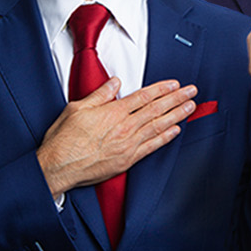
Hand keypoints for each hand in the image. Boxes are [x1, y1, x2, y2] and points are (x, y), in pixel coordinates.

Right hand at [38, 79, 196, 197]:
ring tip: (190, 107)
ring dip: (177, 115)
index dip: (161, 89)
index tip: (174, 84)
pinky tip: (176, 131)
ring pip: (158, 126)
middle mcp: (124, 128)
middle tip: (192, 91)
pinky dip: (165, 138)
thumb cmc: (64, 139)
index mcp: (112, 112)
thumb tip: (115, 82)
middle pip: (156, 109)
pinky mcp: (127, 160)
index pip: (143, 97)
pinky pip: (152, 147)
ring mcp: (128, 145)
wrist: (58, 167)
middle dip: (176, 99)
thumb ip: (99, 95)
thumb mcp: (77, 108)